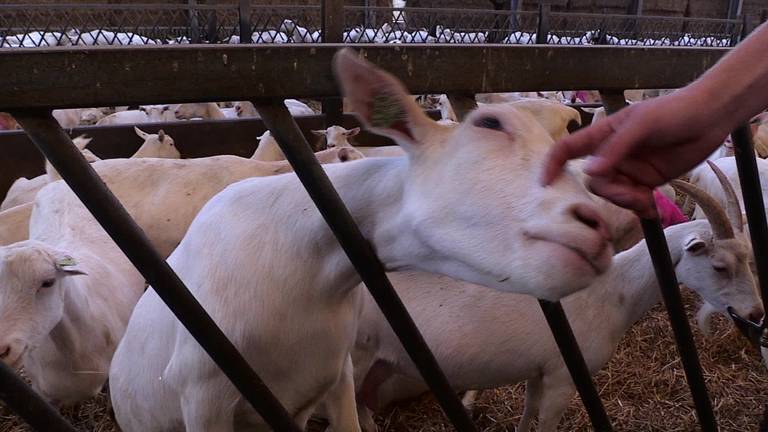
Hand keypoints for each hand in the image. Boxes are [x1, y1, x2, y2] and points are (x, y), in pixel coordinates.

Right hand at [541, 91, 729, 217]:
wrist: (711, 117)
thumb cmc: (674, 111)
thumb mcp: (642, 125)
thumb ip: (615, 148)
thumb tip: (588, 173)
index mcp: (604, 134)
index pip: (568, 149)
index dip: (553, 164)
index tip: (545, 184)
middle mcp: (612, 154)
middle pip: (594, 181)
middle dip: (611, 192)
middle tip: (634, 194)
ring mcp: (629, 169)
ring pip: (612, 193)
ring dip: (627, 201)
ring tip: (648, 200)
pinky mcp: (646, 181)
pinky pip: (633, 201)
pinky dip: (640, 208)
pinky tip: (653, 209)